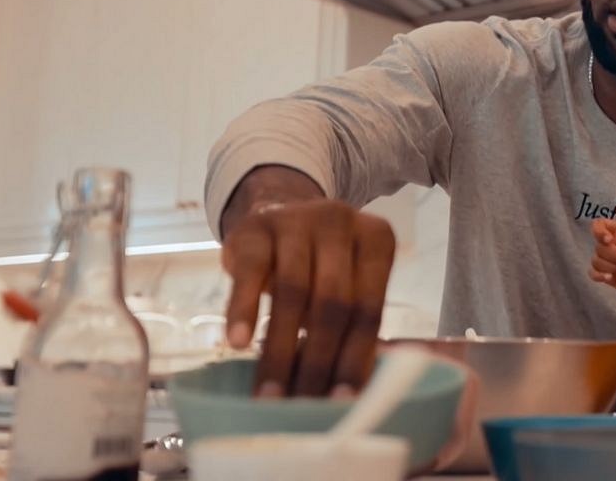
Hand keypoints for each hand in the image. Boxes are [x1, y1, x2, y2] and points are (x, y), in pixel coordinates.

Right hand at [221, 167, 395, 397]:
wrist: (276, 210)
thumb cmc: (319, 264)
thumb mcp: (346, 283)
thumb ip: (351, 326)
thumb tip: (347, 394)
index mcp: (377, 241)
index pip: (369, 309)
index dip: (355, 359)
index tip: (342, 401)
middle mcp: (341, 222)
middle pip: (334, 303)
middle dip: (317, 362)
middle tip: (302, 405)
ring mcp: (297, 220)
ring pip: (293, 293)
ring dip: (280, 350)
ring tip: (269, 394)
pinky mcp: (255, 228)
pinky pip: (250, 273)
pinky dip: (243, 311)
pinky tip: (238, 343)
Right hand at [588, 204, 615, 302]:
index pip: (598, 226)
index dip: (599, 233)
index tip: (609, 240)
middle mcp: (613, 246)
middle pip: (597, 246)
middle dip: (612, 255)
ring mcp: (610, 262)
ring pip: (595, 260)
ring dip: (610, 267)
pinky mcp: (608, 276)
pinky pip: (592, 273)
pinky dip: (599, 276)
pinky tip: (611, 278)